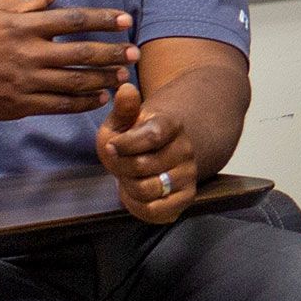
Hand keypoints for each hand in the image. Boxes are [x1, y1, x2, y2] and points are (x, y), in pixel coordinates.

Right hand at [0, 0, 137, 121]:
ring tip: (123, 76)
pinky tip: (98, 97)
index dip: (103, 19)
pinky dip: (82, 102)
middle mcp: (28, 53)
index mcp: (23, 25)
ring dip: (102, 78)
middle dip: (112, 52)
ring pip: (74, 81)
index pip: (73, 19)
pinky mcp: (20, 105)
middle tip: (134, 52)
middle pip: (80, 53)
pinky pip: (59, 105)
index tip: (126, 20)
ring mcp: (25, 81)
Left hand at [96, 82, 196, 222]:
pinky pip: (155, 211)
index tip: (111, 146)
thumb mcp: (122, 120)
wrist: (155, 154)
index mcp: (170, 124)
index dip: (125, 144)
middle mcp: (185, 149)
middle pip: (142, 166)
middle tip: (118, 162)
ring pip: (147, 189)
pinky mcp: (187, 197)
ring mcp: (189, 174)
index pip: (151, 136)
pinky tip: (134, 192)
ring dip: (127, 185)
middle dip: (120, 166)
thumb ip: (123, 108)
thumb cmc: (132, 136)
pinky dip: (137, 205)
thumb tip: (126, 89)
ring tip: (127, 176)